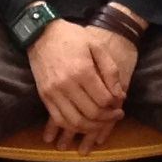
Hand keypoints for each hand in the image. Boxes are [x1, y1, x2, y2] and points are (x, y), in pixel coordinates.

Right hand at [29, 19, 133, 148]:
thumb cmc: (73, 37)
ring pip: (75, 122)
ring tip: (101, 123)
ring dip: (91, 127)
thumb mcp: (97, 46)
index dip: (114, 106)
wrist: (41, 34)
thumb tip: (120, 95)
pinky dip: (73, 127)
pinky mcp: (44, 97)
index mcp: (82, 71)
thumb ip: (110, 71)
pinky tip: (83, 124)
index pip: (103, 100)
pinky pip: (59, 120)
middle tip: (116, 115)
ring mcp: (53, 93)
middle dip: (107, 118)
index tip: (120, 104)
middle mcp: (66, 85)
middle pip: (91, 113)